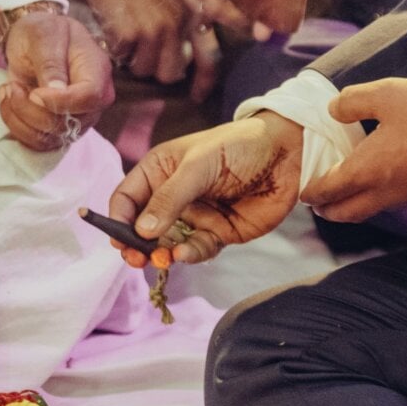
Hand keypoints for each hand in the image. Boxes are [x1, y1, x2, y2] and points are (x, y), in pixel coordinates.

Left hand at [0, 13, 113, 150]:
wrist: (35, 41)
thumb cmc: (44, 31)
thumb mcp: (44, 34)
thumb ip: (50, 62)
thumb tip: (56, 92)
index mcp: (97, 73)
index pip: (88, 98)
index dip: (59, 101)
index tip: (34, 91)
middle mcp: (92, 103)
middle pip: (66, 124)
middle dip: (30, 109)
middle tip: (13, 86)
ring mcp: (77, 120)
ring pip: (49, 137)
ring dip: (19, 117)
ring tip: (9, 90)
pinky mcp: (58, 130)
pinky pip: (37, 142)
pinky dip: (16, 126)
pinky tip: (10, 103)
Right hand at [84, 0, 188, 83]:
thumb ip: (180, 24)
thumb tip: (186, 58)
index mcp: (186, 16)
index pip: (196, 63)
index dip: (182, 72)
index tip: (178, 76)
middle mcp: (172, 26)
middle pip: (167, 74)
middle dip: (153, 67)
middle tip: (141, 52)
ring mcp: (150, 31)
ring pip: (142, 70)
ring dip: (131, 59)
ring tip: (126, 37)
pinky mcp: (127, 33)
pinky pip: (121, 58)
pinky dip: (115, 48)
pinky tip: (113, 28)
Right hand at [109, 111, 302, 265]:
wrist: (289, 154)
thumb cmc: (239, 146)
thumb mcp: (198, 165)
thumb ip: (169, 198)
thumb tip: (141, 231)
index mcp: (159, 171)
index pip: (127, 198)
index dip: (118, 219)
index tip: (117, 238)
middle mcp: (172, 196)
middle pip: (142, 227)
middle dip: (136, 244)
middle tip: (135, 259)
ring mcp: (194, 216)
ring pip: (167, 243)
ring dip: (160, 253)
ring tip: (161, 258)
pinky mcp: (218, 233)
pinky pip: (196, 250)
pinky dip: (188, 255)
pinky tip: (184, 255)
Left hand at [300, 78, 406, 222]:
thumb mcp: (388, 95)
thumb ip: (354, 101)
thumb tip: (332, 110)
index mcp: (363, 171)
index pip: (326, 192)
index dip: (311, 193)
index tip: (304, 193)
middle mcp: (380, 191)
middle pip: (344, 213)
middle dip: (327, 210)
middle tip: (319, 203)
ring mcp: (404, 196)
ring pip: (368, 211)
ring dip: (351, 206)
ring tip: (346, 192)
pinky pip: (389, 204)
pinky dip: (374, 200)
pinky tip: (380, 182)